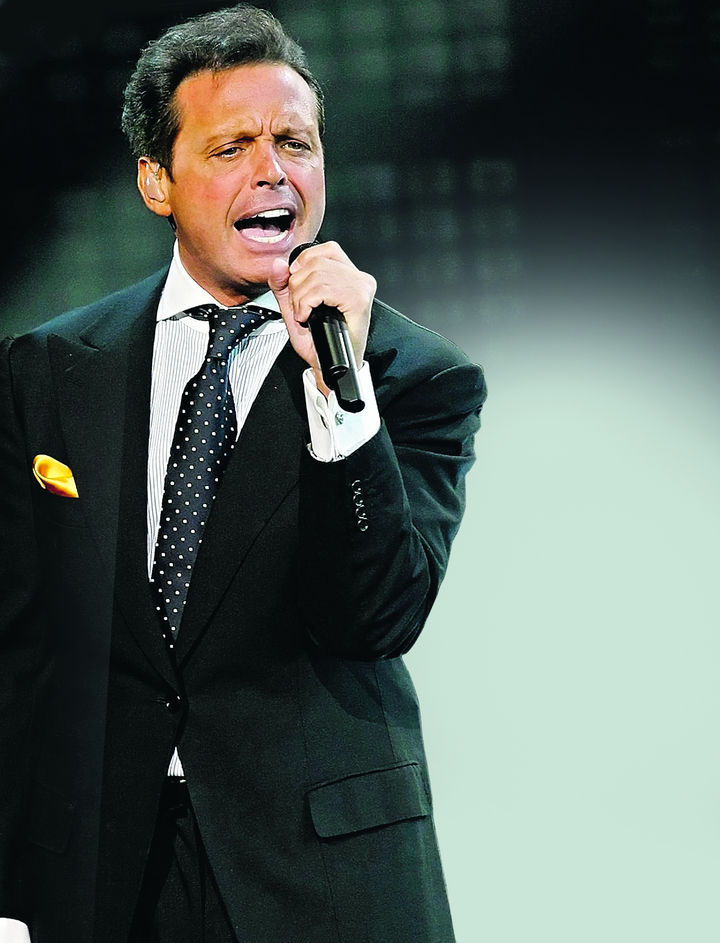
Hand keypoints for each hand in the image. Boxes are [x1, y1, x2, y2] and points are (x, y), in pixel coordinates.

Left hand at [268, 241, 375, 394]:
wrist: (329, 366)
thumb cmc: (318, 341)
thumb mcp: (294, 309)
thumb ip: (283, 285)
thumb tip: (278, 264)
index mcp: (348, 276)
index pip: (326, 250)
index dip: (305, 262)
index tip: (296, 283)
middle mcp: (358, 279)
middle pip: (317, 262)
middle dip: (297, 286)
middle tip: (299, 307)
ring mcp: (361, 288)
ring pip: (317, 275)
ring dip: (301, 298)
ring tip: (304, 314)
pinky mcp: (359, 300)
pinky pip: (322, 289)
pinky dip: (306, 304)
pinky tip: (308, 317)